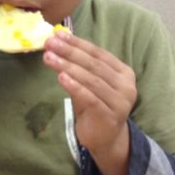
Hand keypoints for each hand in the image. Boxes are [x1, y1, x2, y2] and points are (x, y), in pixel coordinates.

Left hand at [43, 30, 135, 174]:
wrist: (105, 139)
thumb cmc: (95, 106)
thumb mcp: (88, 83)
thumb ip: (79, 66)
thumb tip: (57, 42)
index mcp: (123, 72)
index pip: (98, 53)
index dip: (77, 43)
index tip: (58, 35)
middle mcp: (126, 85)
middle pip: (93, 64)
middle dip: (69, 52)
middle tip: (49, 43)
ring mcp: (120, 101)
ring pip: (91, 79)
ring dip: (67, 66)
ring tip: (48, 58)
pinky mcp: (110, 115)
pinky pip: (90, 97)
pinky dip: (74, 86)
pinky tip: (60, 77)